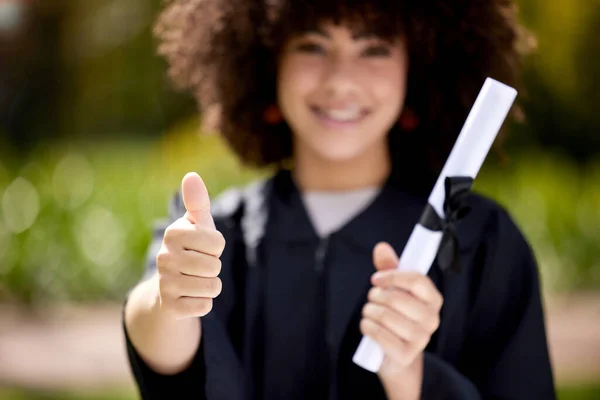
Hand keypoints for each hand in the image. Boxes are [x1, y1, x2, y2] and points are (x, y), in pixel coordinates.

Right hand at [155, 172, 225, 318]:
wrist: (169, 285)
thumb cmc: (190, 247)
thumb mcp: (196, 224)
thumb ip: (198, 201)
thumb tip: (191, 175)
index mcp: (172, 234)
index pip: (217, 243)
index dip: (216, 247)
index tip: (203, 247)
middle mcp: (163, 258)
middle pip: (214, 266)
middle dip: (214, 268)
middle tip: (198, 266)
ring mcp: (164, 283)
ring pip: (212, 287)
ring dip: (211, 285)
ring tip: (196, 280)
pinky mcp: (169, 306)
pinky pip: (204, 306)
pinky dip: (204, 302)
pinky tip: (190, 296)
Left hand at [360, 242, 443, 398]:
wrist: (397, 355)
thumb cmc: (397, 316)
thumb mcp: (395, 290)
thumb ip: (389, 268)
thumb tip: (381, 247)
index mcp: (433, 299)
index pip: (417, 280)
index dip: (392, 276)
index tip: (376, 279)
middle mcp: (432, 319)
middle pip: (397, 298)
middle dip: (376, 296)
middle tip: (372, 298)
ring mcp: (421, 338)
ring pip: (386, 316)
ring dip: (369, 312)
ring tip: (369, 313)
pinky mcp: (406, 354)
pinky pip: (381, 335)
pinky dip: (368, 327)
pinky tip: (367, 326)